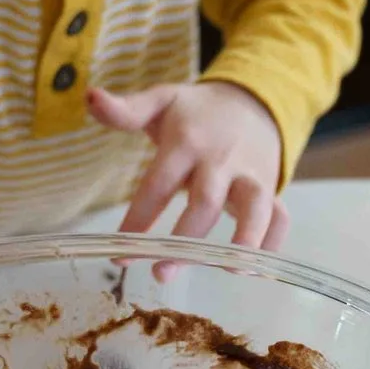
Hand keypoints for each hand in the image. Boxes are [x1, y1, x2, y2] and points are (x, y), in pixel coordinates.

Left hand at [87, 81, 288, 250]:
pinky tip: (249, 270)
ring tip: (227, 270)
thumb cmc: (196, 111)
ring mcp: (251, 175)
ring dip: (243, 240)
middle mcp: (221, 159)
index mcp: (187, 141)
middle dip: (185, 241)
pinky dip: (271, 243)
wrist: (251, 100)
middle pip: (206, 202)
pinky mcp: (271, 187)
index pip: (159, 184)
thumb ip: (126, 109)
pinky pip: (279, 217)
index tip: (119, 253)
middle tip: (160, 272)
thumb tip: (90, 96)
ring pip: (254, 208)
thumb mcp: (161, 101)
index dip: (139, 219)